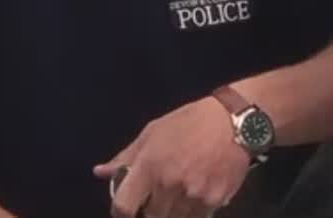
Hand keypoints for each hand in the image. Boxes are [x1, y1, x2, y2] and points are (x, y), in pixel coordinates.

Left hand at [94, 97, 251, 217]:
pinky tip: (194, 195)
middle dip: (148, 212)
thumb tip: (99, 173)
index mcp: (149, 166)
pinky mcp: (215, 202)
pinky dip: (192, 212)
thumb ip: (124, 158)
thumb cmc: (187, 124)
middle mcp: (169, 185)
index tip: (125, 211)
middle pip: (151, 217)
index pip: (124, 206)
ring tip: (175, 195)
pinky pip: (198, 217)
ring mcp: (193, 196)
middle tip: (153, 199)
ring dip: (171, 212)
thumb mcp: (151, 133)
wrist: (232, 123)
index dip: (121, 213)